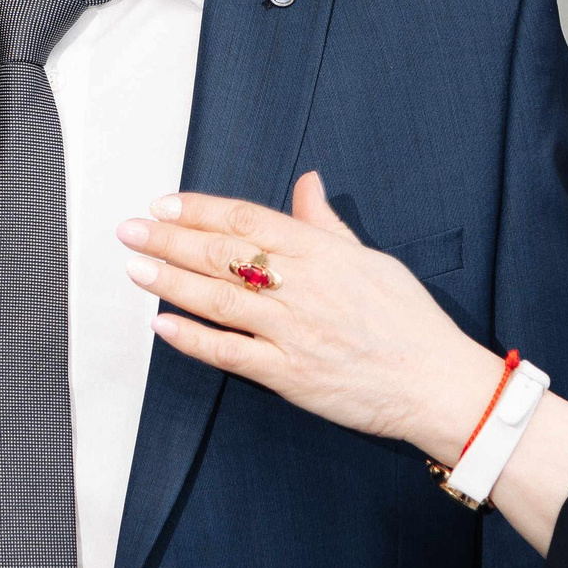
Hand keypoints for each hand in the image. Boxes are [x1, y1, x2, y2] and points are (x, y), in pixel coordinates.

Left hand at [117, 172, 501, 460]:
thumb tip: (307, 183)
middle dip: (170, 238)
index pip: (248, 219)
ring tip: (135, 267)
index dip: (200, 209)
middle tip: (130, 230)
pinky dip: (192, 339)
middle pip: (223, 255)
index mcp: (323, 254)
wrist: (436, 383)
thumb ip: (326, 224)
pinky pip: (230, 354)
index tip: (164, 203)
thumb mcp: (372, 259)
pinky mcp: (289, 375)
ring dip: (170, 281)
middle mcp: (303, 288)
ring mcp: (293, 332)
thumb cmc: (410, 321)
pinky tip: (162, 326)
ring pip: (218, 300)